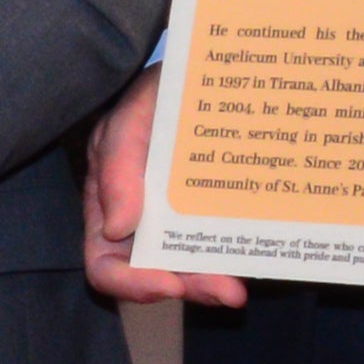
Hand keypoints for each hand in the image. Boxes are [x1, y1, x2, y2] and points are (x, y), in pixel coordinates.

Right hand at [82, 67, 241, 307]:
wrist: (207, 72)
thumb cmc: (156, 93)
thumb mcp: (130, 117)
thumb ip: (116, 165)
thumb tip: (119, 227)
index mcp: (109, 205)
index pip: (104, 264)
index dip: (129, 283)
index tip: (166, 283)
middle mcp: (143, 221)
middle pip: (156, 274)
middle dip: (189, 287)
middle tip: (226, 291)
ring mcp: (183, 219)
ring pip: (195, 266)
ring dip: (216, 279)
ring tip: (240, 288)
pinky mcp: (218, 211)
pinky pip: (225, 243)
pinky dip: (239, 254)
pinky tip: (259, 253)